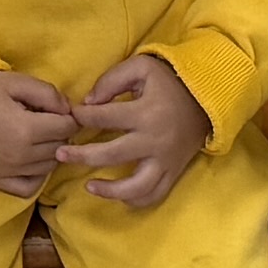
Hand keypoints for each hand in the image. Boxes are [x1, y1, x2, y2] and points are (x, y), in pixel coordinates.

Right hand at [0, 64, 79, 196]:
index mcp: (27, 130)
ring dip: (51, 152)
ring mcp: (9, 171)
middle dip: (60, 132)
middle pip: (60, 147)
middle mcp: (21, 156)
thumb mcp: (16, 82)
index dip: (68, 115)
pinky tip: (33, 161)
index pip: (67, 127)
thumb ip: (48, 93)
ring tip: (39, 136)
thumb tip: (68, 110)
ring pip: (49, 167)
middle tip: (47, 119)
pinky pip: (29, 188)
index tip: (58, 109)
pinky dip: (37, 177)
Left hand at [61, 54, 211, 210]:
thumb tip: (88, 102)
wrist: (208, 100)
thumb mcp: (142, 67)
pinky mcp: (172, 173)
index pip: (104, 117)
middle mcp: (154, 141)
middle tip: (59, 154)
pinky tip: (117, 194)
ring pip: (135, 187)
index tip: (71, 116)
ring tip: (88, 186)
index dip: (82, 116)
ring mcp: (164, 161)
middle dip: (81, 155)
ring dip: (109, 191)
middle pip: (111, 155)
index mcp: (145, 113)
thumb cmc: (170, 82)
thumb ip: (112, 80)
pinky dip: (134, 200)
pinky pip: (153, 196)